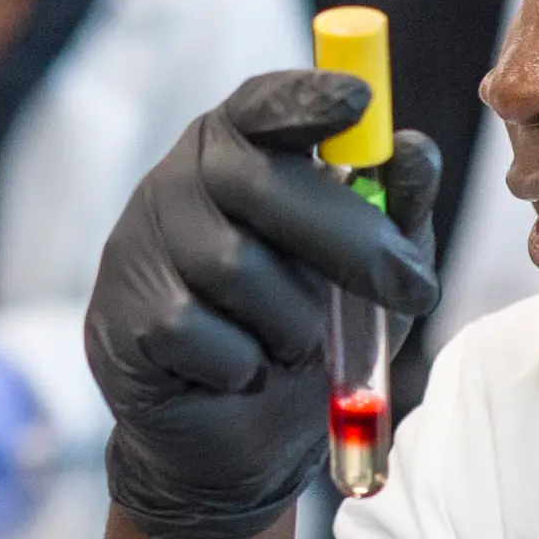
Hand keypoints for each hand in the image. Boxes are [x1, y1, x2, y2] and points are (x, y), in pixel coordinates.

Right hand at [86, 72, 438, 538]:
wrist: (236, 442)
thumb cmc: (306, 331)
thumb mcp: (372, 273)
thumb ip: (396, 211)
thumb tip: (412, 152)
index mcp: (241, 149)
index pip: (263, 103)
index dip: (307, 97)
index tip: (359, 103)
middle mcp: (181, 180)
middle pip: (257, 183)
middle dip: (350, 240)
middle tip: (416, 290)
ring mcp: (140, 244)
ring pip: (234, 266)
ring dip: (294, 322)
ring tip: (297, 346)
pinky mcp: (121, 316)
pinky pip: (201, 334)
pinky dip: (245, 366)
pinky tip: (241, 374)